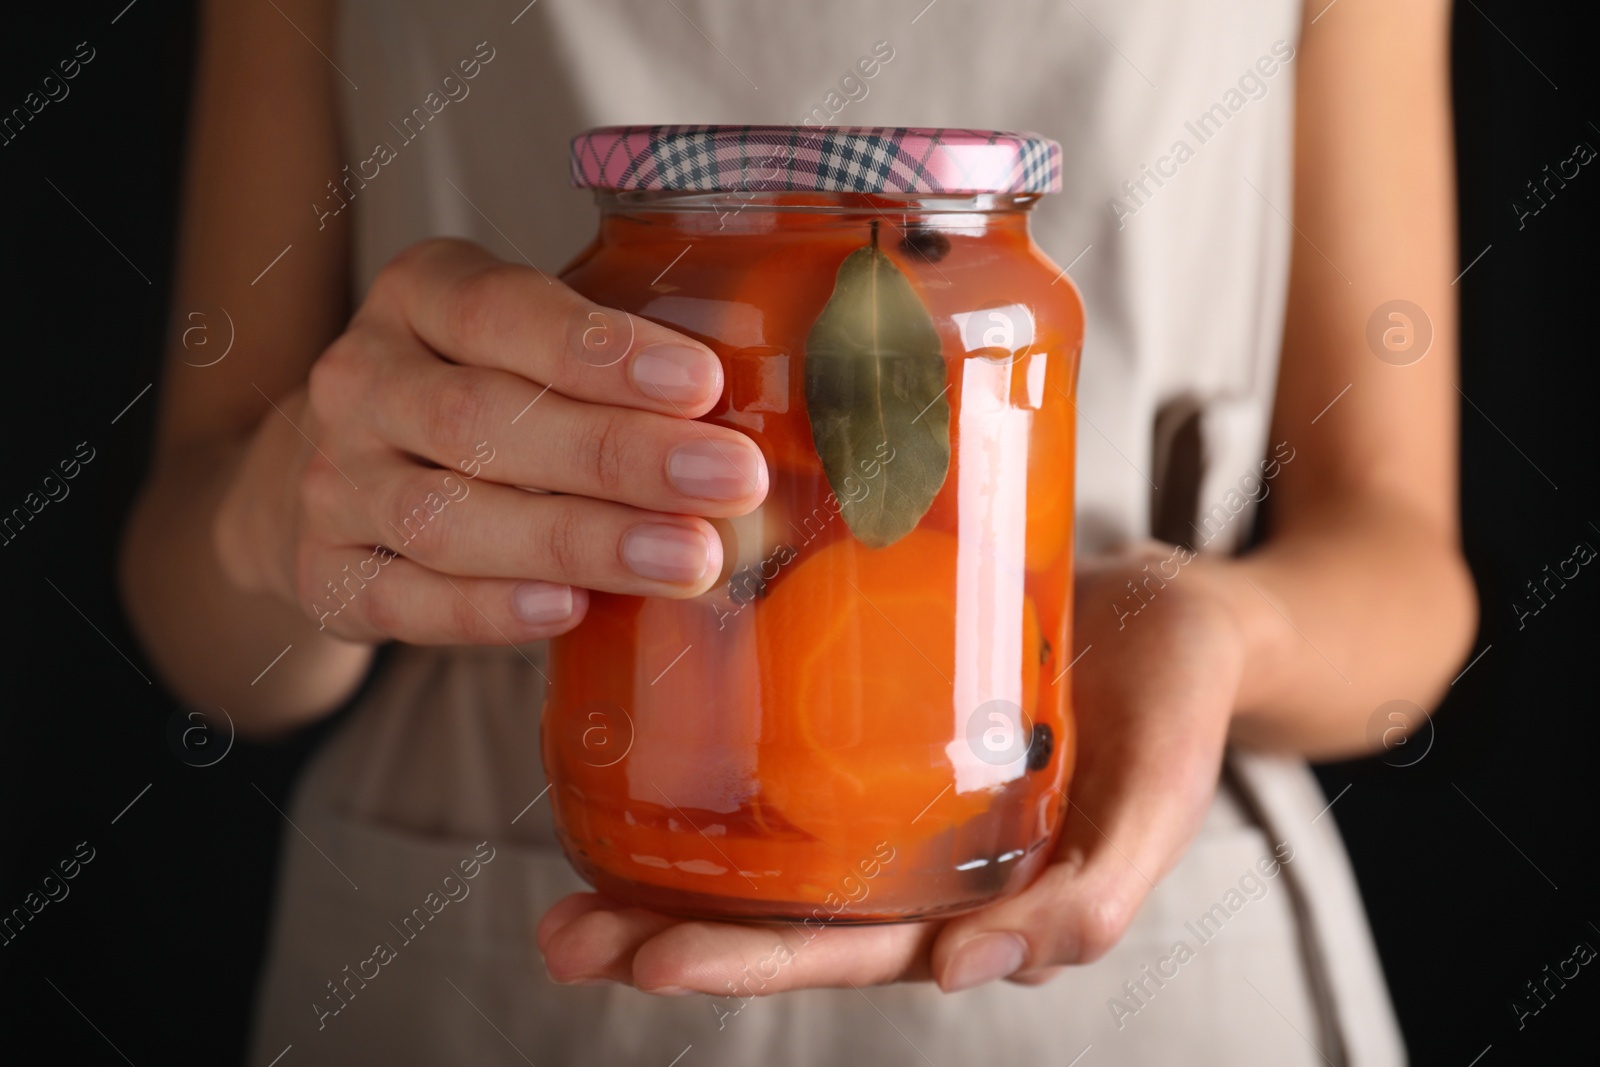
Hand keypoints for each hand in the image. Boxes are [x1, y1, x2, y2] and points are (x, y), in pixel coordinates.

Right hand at [213, 239, 767, 643]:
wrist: (342, 467)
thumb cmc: (485, 392)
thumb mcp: (534, 342)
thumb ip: (622, 365)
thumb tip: (776, 419)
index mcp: (419, 295)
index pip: (499, 310)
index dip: (599, 350)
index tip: (700, 383)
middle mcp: (362, 380)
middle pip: (482, 421)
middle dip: (618, 456)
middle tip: (729, 481)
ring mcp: (334, 482)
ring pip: (446, 518)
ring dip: (576, 542)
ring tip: (685, 559)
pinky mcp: (324, 573)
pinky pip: (401, 602)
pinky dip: (485, 612)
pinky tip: (568, 612)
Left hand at [535, 545, 1243, 994]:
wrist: (1183, 614)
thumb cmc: (1180, 709)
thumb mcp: (1155, 806)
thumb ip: (1089, 901)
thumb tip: (974, 976)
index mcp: (972, 898)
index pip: (845, 947)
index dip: (751, 962)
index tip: (652, 961)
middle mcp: (913, 859)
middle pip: (781, 914)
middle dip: (670, 935)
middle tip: (566, 939)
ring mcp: (889, 789)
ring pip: (767, 847)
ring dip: (667, 870)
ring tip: (568, 889)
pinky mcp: (876, 712)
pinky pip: (788, 750)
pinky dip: (716, 768)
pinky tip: (642, 756)